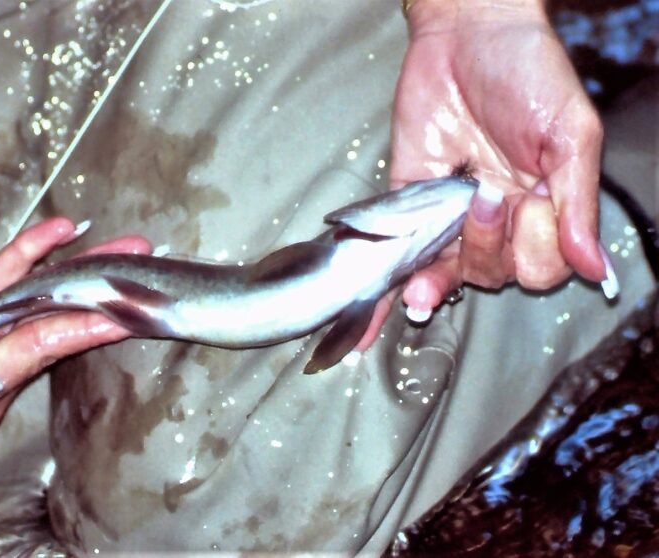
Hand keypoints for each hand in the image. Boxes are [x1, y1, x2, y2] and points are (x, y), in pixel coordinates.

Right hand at [0, 217, 150, 455]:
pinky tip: (50, 234)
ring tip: (106, 239)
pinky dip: (22, 260)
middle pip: (52, 322)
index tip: (124, 312)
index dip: (82, 328)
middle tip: (137, 257)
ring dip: (68, 266)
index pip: (37, 352)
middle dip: (96, 289)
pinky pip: (0, 291)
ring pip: (32, 300)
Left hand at [357, 0, 614, 347]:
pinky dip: (383, 292)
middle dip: (488, 249)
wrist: (467, 34)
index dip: (536, 249)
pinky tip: (370, 323)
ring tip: (427, 274)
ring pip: (447, 273)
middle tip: (483, 197)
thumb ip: (576, 199)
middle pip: (494, 274)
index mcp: (542, 207)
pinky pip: (398, 255)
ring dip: (436, 281)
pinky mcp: (407, 204)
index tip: (530, 202)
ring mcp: (450, 216)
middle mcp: (496, 219)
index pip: (542, 267)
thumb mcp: (569, 131)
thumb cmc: (528, 72)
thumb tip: (592, 265)